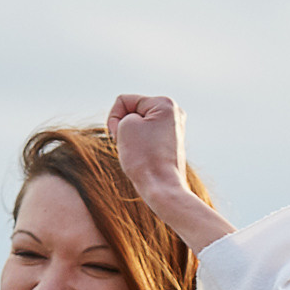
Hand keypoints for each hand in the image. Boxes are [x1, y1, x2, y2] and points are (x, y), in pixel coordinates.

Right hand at [104, 93, 236, 251]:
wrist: (161, 189)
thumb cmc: (143, 158)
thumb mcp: (124, 126)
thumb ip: (125, 115)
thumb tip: (136, 126)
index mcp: (165, 103)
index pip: (123, 100)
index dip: (115, 118)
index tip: (121, 136)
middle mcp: (174, 112)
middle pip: (132, 112)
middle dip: (124, 127)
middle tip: (132, 146)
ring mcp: (174, 128)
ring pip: (137, 126)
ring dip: (130, 137)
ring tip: (139, 153)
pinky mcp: (171, 143)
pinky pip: (145, 138)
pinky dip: (139, 146)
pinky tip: (145, 158)